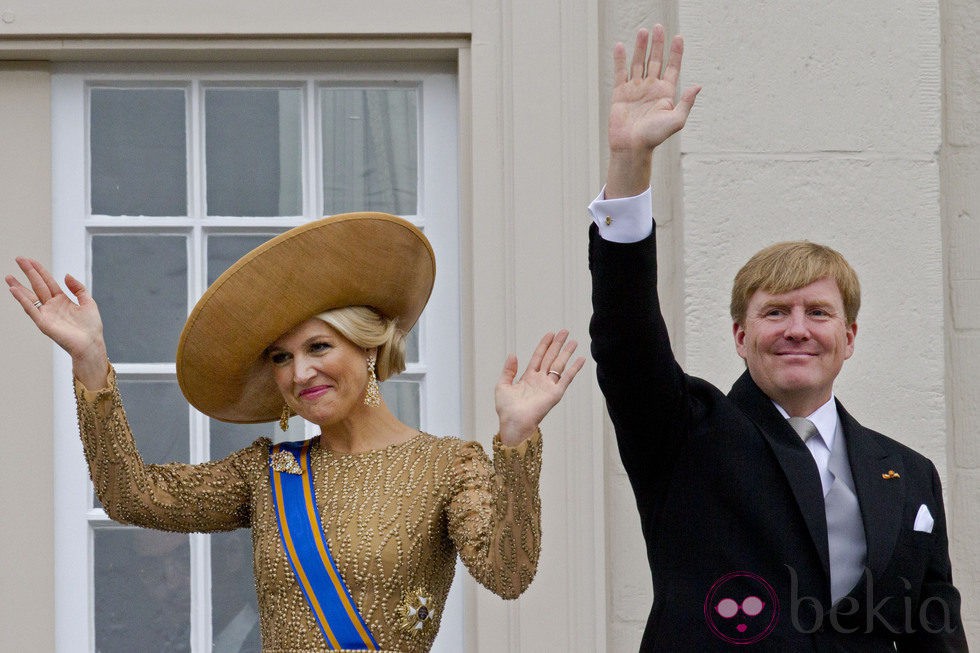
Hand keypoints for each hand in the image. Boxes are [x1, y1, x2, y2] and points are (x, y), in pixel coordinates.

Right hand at [6, 257, 108, 388]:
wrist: (91, 344)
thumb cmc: (91, 328)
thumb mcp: (88, 302)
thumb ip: (78, 288)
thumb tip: (66, 275)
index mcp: (62, 300)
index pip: (48, 282)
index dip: (40, 270)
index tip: (31, 260)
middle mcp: (52, 306)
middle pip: (37, 285)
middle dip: (28, 272)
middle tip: (19, 259)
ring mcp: (46, 314)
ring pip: (30, 296)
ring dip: (19, 286)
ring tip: (9, 277)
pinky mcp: (43, 323)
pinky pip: (31, 309)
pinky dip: (23, 300)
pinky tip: (14, 291)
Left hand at [494, 330, 585, 445]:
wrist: (513, 422)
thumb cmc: (506, 409)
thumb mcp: (502, 385)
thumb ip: (508, 370)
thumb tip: (513, 354)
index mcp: (528, 377)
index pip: (539, 357)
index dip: (544, 345)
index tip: (550, 334)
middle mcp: (540, 380)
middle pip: (551, 357)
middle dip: (558, 344)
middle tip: (565, 332)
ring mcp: (548, 386)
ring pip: (559, 365)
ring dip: (566, 353)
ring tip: (574, 341)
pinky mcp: (555, 393)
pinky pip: (566, 378)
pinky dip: (574, 369)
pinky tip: (580, 359)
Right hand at [606, 24, 700, 197]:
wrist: (631, 147)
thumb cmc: (654, 137)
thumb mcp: (676, 121)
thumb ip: (686, 102)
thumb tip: (697, 85)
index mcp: (666, 93)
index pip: (673, 67)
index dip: (676, 52)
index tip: (678, 37)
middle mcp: (651, 88)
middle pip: (655, 60)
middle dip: (657, 44)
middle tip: (658, 28)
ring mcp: (635, 89)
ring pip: (639, 63)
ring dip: (641, 47)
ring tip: (643, 31)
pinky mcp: (620, 93)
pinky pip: (620, 72)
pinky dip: (620, 59)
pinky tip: (620, 46)